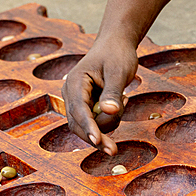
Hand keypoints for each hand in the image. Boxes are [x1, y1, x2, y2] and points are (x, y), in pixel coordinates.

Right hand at [63, 35, 138, 155]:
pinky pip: (95, 122)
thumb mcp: (118, 71)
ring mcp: (76, 101)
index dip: (88, 126)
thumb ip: (112, 92)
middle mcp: (70, 93)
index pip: (79, 110)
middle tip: (114, 150)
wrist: (115, 45)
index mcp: (75, 82)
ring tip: (125, 99)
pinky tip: (122, 101)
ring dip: (108, 124)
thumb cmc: (117, 54)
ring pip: (87, 126)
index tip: (97, 141)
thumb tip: (109, 111)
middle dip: (96, 136)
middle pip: (78, 124)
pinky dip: (109, 119)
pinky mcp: (85, 107)